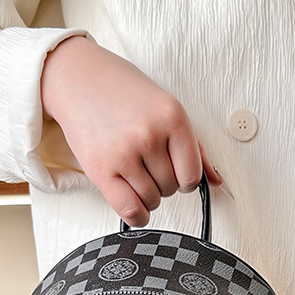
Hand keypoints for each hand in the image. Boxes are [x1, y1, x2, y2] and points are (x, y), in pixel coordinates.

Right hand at [40, 36, 220, 225]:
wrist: (78, 79)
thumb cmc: (123, 91)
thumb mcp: (166, 108)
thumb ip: (194, 146)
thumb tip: (216, 180)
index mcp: (173, 117)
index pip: (193, 174)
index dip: (187, 179)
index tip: (177, 173)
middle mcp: (150, 135)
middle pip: (172, 188)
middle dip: (164, 183)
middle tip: (148, 165)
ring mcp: (124, 153)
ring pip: (152, 200)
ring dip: (148, 196)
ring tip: (136, 174)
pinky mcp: (100, 169)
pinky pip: (130, 210)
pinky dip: (137, 215)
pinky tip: (134, 203)